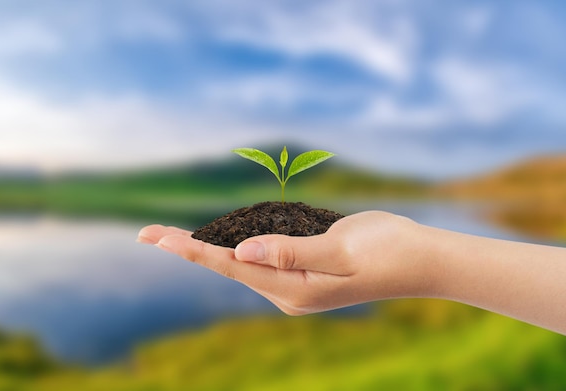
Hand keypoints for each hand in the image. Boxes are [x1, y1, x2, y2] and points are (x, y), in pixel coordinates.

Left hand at [137, 211, 437, 314]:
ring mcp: (297, 282)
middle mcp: (289, 290)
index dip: (191, 248)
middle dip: (189, 247)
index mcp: (294, 289)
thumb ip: (289, 252)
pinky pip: (265, 255)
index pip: (231, 265)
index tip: (153, 236)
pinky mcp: (306, 269)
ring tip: (172, 237)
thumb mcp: (339, 250)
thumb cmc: (387, 252)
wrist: (420, 259)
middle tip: (146, 233)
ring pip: (244, 260)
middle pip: (228, 264)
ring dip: (211, 245)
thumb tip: (240, 252)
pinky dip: (241, 242)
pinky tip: (225, 237)